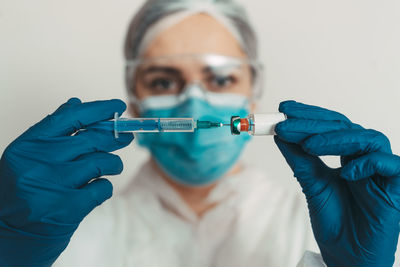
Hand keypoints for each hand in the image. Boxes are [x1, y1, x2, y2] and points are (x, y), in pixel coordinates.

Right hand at [0, 98, 133, 265]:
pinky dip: (104, 187)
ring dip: (112, 164)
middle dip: (115, 136)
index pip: (71, 117)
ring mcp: (55, 186)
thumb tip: (76, 104)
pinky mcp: (69, 208)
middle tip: (127, 136)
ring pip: (102, 163)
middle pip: (91, 139)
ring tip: (110, 167)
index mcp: (29, 146)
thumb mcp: (29, 157)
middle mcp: (40, 163)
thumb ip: (53, 131)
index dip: (99, 109)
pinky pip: (102, 188)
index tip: (117, 107)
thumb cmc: (22, 192)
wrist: (10, 235)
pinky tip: (95, 190)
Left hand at [274, 100, 399, 266]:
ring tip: (308, 145)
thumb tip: (281, 135)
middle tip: (286, 124)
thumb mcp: (312, 185)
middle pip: (346, 127)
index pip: (330, 126)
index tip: (284, 109)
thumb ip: (300, 160)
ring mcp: (382, 172)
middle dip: (314, 123)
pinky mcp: (397, 188)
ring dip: (335, 138)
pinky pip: (389, 165)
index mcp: (348, 156)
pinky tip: (345, 171)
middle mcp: (365, 159)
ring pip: (368, 139)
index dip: (309, 115)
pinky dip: (367, 163)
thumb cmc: (335, 222)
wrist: (347, 256)